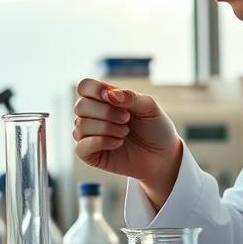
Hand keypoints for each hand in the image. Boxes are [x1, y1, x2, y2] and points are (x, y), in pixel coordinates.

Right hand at [72, 78, 182, 208]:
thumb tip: (108, 94)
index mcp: (104, 99)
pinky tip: (117, 143)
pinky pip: (81, 146)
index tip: (113, 99)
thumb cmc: (155, 129)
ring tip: (124, 133)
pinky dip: (100, 142)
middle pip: (80, 106)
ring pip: (80, 126)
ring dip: (106, 128)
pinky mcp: (89, 155)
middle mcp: (92, 115)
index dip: (94, 89)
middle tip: (126, 119)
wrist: (162, 157)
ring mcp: (89, 135)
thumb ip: (130, 97)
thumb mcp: (149, 107)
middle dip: (105, 112)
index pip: (84, 87)